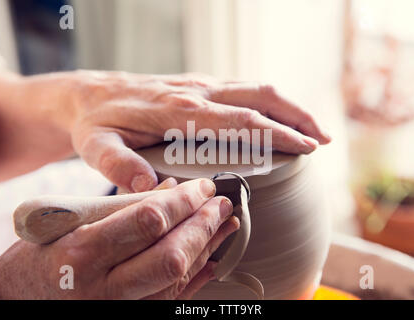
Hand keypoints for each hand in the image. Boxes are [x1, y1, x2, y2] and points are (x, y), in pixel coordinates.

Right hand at [0, 178, 238, 298]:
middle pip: (171, 256)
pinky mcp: (131, 317)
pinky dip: (197, 277)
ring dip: (208, 249)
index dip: (183, 202)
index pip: (149, 222)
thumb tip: (170, 191)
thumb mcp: (69, 221)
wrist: (17, 300)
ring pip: (178, 281)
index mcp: (83, 254)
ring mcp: (119, 309)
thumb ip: (121, 206)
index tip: (202, 186)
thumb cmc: (39, 255)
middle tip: (220, 204)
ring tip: (226, 225)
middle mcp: (104, 289)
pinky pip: (173, 301)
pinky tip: (212, 258)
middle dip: (203, 226)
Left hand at [67, 71, 330, 191]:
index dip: (278, 133)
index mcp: (181, 112)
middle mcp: (197, 93)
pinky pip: (241, 88)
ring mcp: (200, 87)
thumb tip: (149, 185)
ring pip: (256, 88)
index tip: (307, 147)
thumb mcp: (97, 146)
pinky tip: (277, 116)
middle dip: (297, 117)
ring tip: (313, 129)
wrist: (89, 95)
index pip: (242, 121)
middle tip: (324, 139)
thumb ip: (117, 165)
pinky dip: (267, 102)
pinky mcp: (198, 86)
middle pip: (260, 97)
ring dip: (288, 107)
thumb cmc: (97, 123)